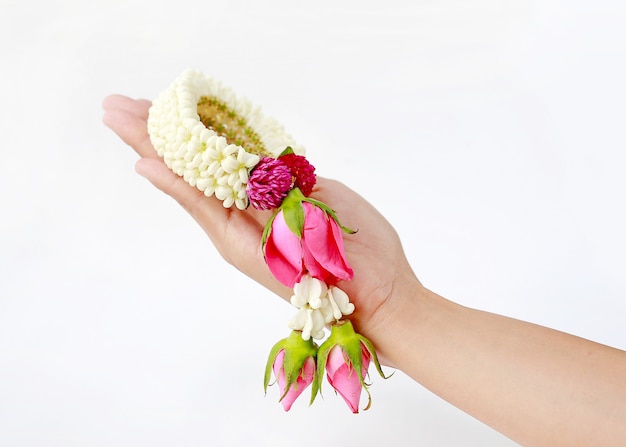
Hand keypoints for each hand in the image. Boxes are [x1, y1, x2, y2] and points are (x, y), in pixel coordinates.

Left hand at [102, 95, 421, 362]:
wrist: (381, 294)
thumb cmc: (335, 275)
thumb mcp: (279, 237)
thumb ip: (229, 198)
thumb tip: (164, 169)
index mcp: (231, 228)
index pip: (180, 178)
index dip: (148, 143)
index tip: (116, 114)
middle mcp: (244, 213)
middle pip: (190, 168)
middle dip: (155, 133)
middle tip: (118, 104)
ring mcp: (269, 204)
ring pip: (221, 162)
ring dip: (190, 133)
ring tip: (159, 108)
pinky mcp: (296, 195)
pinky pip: (256, 164)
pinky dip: (232, 140)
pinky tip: (217, 128)